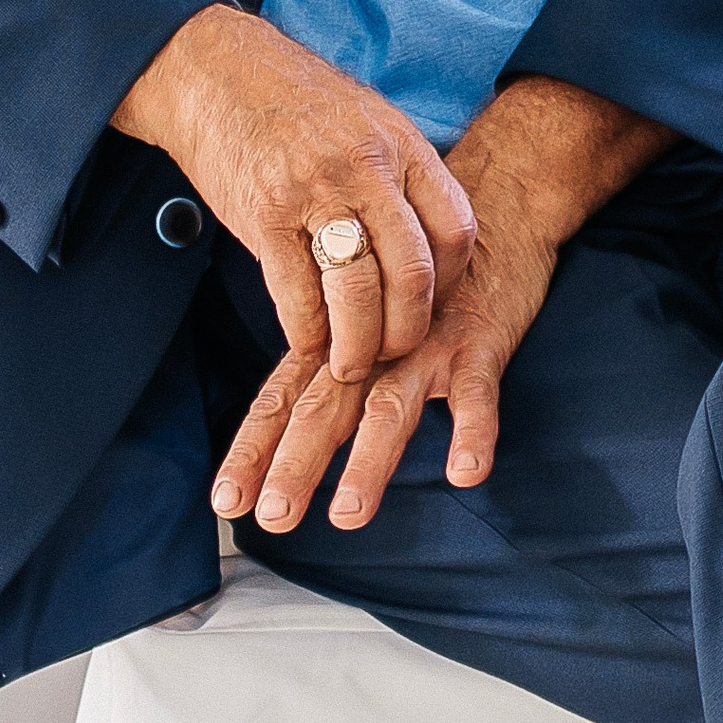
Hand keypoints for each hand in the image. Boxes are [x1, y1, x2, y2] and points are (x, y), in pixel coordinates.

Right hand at [110, 5, 474, 386]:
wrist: (216, 72)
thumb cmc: (298, 103)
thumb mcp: (370, 121)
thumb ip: (402, 177)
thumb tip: (431, 248)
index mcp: (401, 146)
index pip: (455, 230)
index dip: (451, 283)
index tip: (430, 303)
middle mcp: (365, 170)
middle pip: (413, 273)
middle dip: (408, 330)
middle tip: (394, 353)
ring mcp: (314, 193)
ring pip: (358, 293)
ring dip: (359, 345)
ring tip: (351, 363)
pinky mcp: (264, 217)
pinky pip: (298, 295)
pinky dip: (308, 333)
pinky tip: (309, 341)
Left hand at [213, 72, 672, 535]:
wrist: (497, 206)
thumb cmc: (426, 274)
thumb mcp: (368, 314)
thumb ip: (333, 360)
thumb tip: (288, 416)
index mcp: (340, 342)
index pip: (283, 400)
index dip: (253, 449)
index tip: (225, 501)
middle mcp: (374, 345)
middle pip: (325, 409)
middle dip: (295, 464)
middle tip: (273, 516)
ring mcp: (427, 345)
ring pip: (391, 407)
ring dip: (369, 461)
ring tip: (348, 512)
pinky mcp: (481, 343)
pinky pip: (476, 393)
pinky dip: (472, 431)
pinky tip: (465, 471)